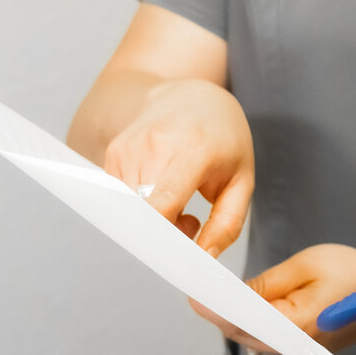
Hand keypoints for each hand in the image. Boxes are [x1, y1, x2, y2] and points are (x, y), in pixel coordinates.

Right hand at [98, 78, 253, 255]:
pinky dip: (138, 207)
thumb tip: (204, 259)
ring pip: (128, 210)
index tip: (176, 255)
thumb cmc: (223, 139)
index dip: (163, 235)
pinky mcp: (113, 153)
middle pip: (142, 214)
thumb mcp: (242, 179)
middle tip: (189, 224)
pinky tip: (160, 191)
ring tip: (179, 204)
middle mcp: (153, 146)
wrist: (191, 96)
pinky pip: (120, 198)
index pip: (162, 202)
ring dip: (151, 221)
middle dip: (163, 234)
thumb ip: (228, 223)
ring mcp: (129, 148)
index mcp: (192, 150)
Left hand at [191, 243, 355, 354]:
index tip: (196, 296)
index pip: (244, 322)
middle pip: (244, 334)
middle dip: (220, 313)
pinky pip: (269, 338)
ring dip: (235, 318)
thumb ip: (267, 282)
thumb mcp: (308, 264)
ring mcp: (300, 350)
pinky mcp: (303, 348)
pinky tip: (244, 304)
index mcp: (298, 325)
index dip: (216, 310)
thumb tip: (233, 293)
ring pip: (254, 339)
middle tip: (200, 288)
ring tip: (217, 293)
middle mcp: (296, 346)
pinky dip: (253, 322)